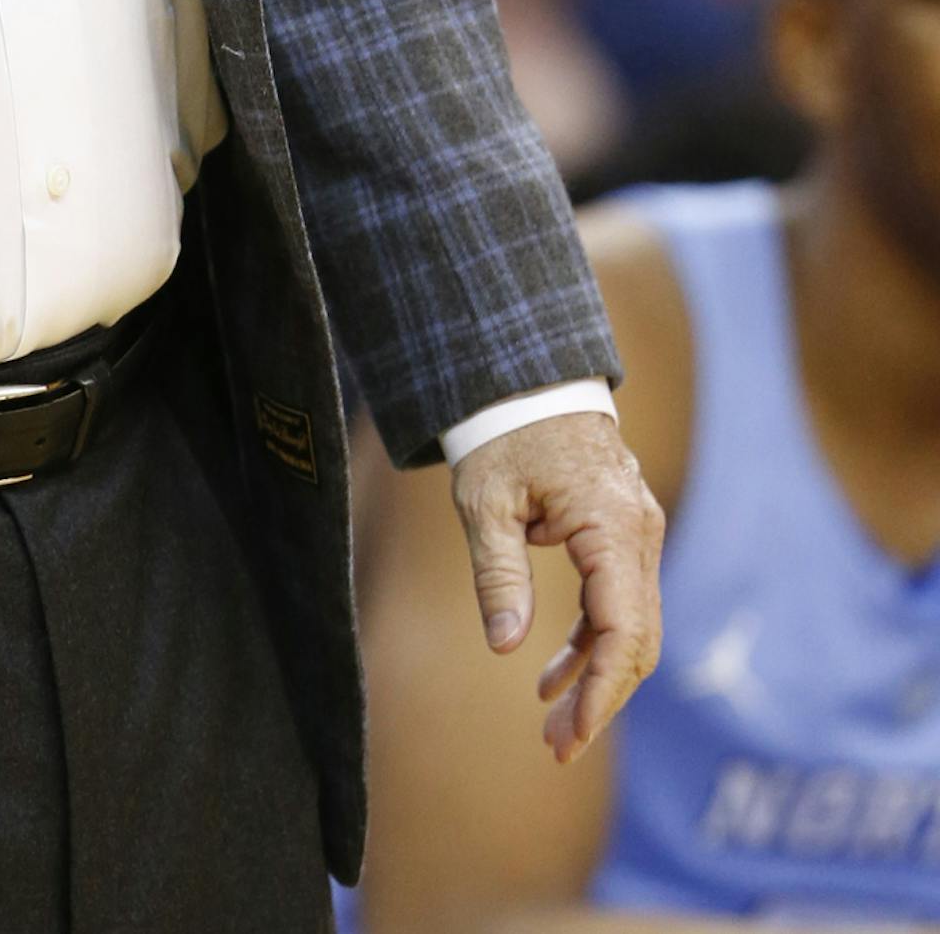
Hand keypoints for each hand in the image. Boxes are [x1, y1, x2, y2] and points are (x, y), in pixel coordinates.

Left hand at [450, 410, 662, 762]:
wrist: (528, 377)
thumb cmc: (502, 432)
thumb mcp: (486, 500)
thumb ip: (498, 572)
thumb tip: (506, 646)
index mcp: (611, 525)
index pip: (622, 627)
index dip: (602, 688)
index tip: (572, 733)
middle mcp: (639, 533)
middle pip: (636, 638)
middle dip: (600, 698)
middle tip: (556, 748)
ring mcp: (637, 534)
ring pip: (630, 626)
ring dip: (595, 677)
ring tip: (550, 726)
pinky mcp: (622, 536)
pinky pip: (616, 602)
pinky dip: (590, 642)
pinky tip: (551, 675)